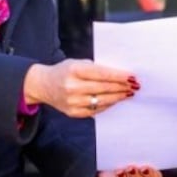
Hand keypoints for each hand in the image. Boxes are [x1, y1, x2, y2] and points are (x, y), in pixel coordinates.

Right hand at [23, 59, 138, 117]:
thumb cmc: (64, 71)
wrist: (42, 85)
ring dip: (117, 97)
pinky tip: (115, 101)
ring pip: (102, 101)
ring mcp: (72, 102)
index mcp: (74, 70)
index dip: (118, 76)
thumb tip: (119, 76)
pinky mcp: (73, 113)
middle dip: (121, 87)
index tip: (132, 76)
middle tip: (134, 86)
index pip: (101, 74)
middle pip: (104, 88)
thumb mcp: (77, 63)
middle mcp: (72, 87)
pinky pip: (95, 110)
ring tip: (128, 93)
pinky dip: (107, 105)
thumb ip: (95, 68)